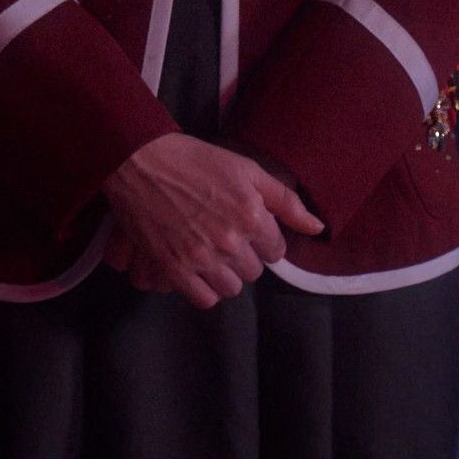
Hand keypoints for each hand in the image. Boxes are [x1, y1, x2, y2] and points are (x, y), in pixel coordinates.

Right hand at [98, 133, 322, 306]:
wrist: (140, 161)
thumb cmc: (195, 160)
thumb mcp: (246, 169)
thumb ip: (285, 200)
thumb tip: (318, 228)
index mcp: (251, 215)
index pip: (275, 250)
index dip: (262, 239)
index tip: (246, 228)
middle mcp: (230, 241)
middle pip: (253, 271)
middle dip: (244, 256)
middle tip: (224, 237)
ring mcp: (201, 258)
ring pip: (231, 288)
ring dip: (224, 274)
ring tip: (210, 253)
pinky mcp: (174, 269)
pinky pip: (204, 299)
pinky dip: (203, 289)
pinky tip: (197, 269)